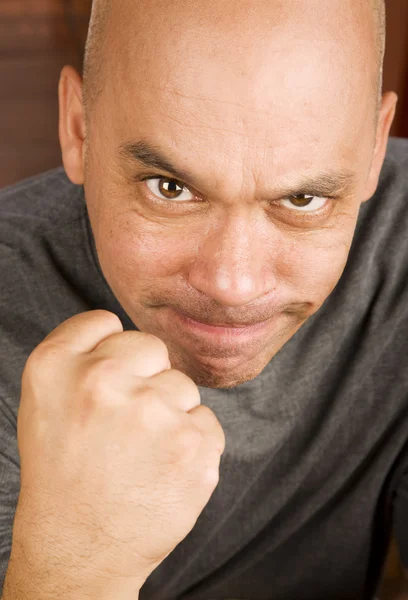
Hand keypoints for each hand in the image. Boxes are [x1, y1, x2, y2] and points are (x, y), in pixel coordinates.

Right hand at [7, 310, 225, 598]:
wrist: (79, 550)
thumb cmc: (63, 472)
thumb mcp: (44, 401)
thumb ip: (79, 352)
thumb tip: (123, 329)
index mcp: (56, 366)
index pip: (104, 322)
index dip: (109, 354)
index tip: (105, 384)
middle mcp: (102, 380)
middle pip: (151, 347)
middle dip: (145, 378)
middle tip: (124, 424)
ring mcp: (151, 412)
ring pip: (183, 386)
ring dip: (170, 414)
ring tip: (140, 453)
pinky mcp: (193, 446)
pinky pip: (207, 422)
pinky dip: (192, 444)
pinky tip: (163, 469)